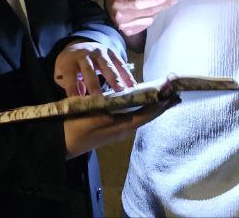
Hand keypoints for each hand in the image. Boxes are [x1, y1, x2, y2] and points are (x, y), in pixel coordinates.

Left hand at [53, 40, 134, 96]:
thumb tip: (81, 95)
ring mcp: (99, 52)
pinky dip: (127, 75)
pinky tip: (133, 86)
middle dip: (95, 85)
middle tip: (100, 99)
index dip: (73, 88)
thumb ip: (67, 84)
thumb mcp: (61, 72)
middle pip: (89, 70)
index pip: (70, 75)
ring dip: (115, 80)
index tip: (77, 101)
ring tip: (122, 93)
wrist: (79, 45)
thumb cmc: (70, 65)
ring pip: (107, 66)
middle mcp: (84, 54)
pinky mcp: (111, 52)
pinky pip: (120, 64)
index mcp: (70, 60)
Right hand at [63, 96, 177, 158]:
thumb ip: (112, 104)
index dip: (160, 104)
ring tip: (163, 98)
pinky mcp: (111, 130)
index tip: (172, 94)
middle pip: (147, 116)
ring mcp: (118, 132)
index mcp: (123, 126)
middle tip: (175, 96)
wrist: (62, 144)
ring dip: (152, 108)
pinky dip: (141, 110)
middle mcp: (124, 130)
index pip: (147, 114)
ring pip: (140, 118)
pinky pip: (132, 119)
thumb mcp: (95, 112)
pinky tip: (141, 105)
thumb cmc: (77, 127)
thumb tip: (127, 97)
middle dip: (161, 106)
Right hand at [106, 0, 177, 36]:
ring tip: (162, 5)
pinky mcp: (129, 32)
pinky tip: (153, 12)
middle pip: (146, 13)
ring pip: (148, 20)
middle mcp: (122, 18)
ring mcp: (125, 27)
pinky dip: (151, 18)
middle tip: (173, 0)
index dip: (153, 1)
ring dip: (157, 12)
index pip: (139, 4)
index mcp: (120, 5)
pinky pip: (146, 26)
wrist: (108, 9)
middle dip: (161, 6)